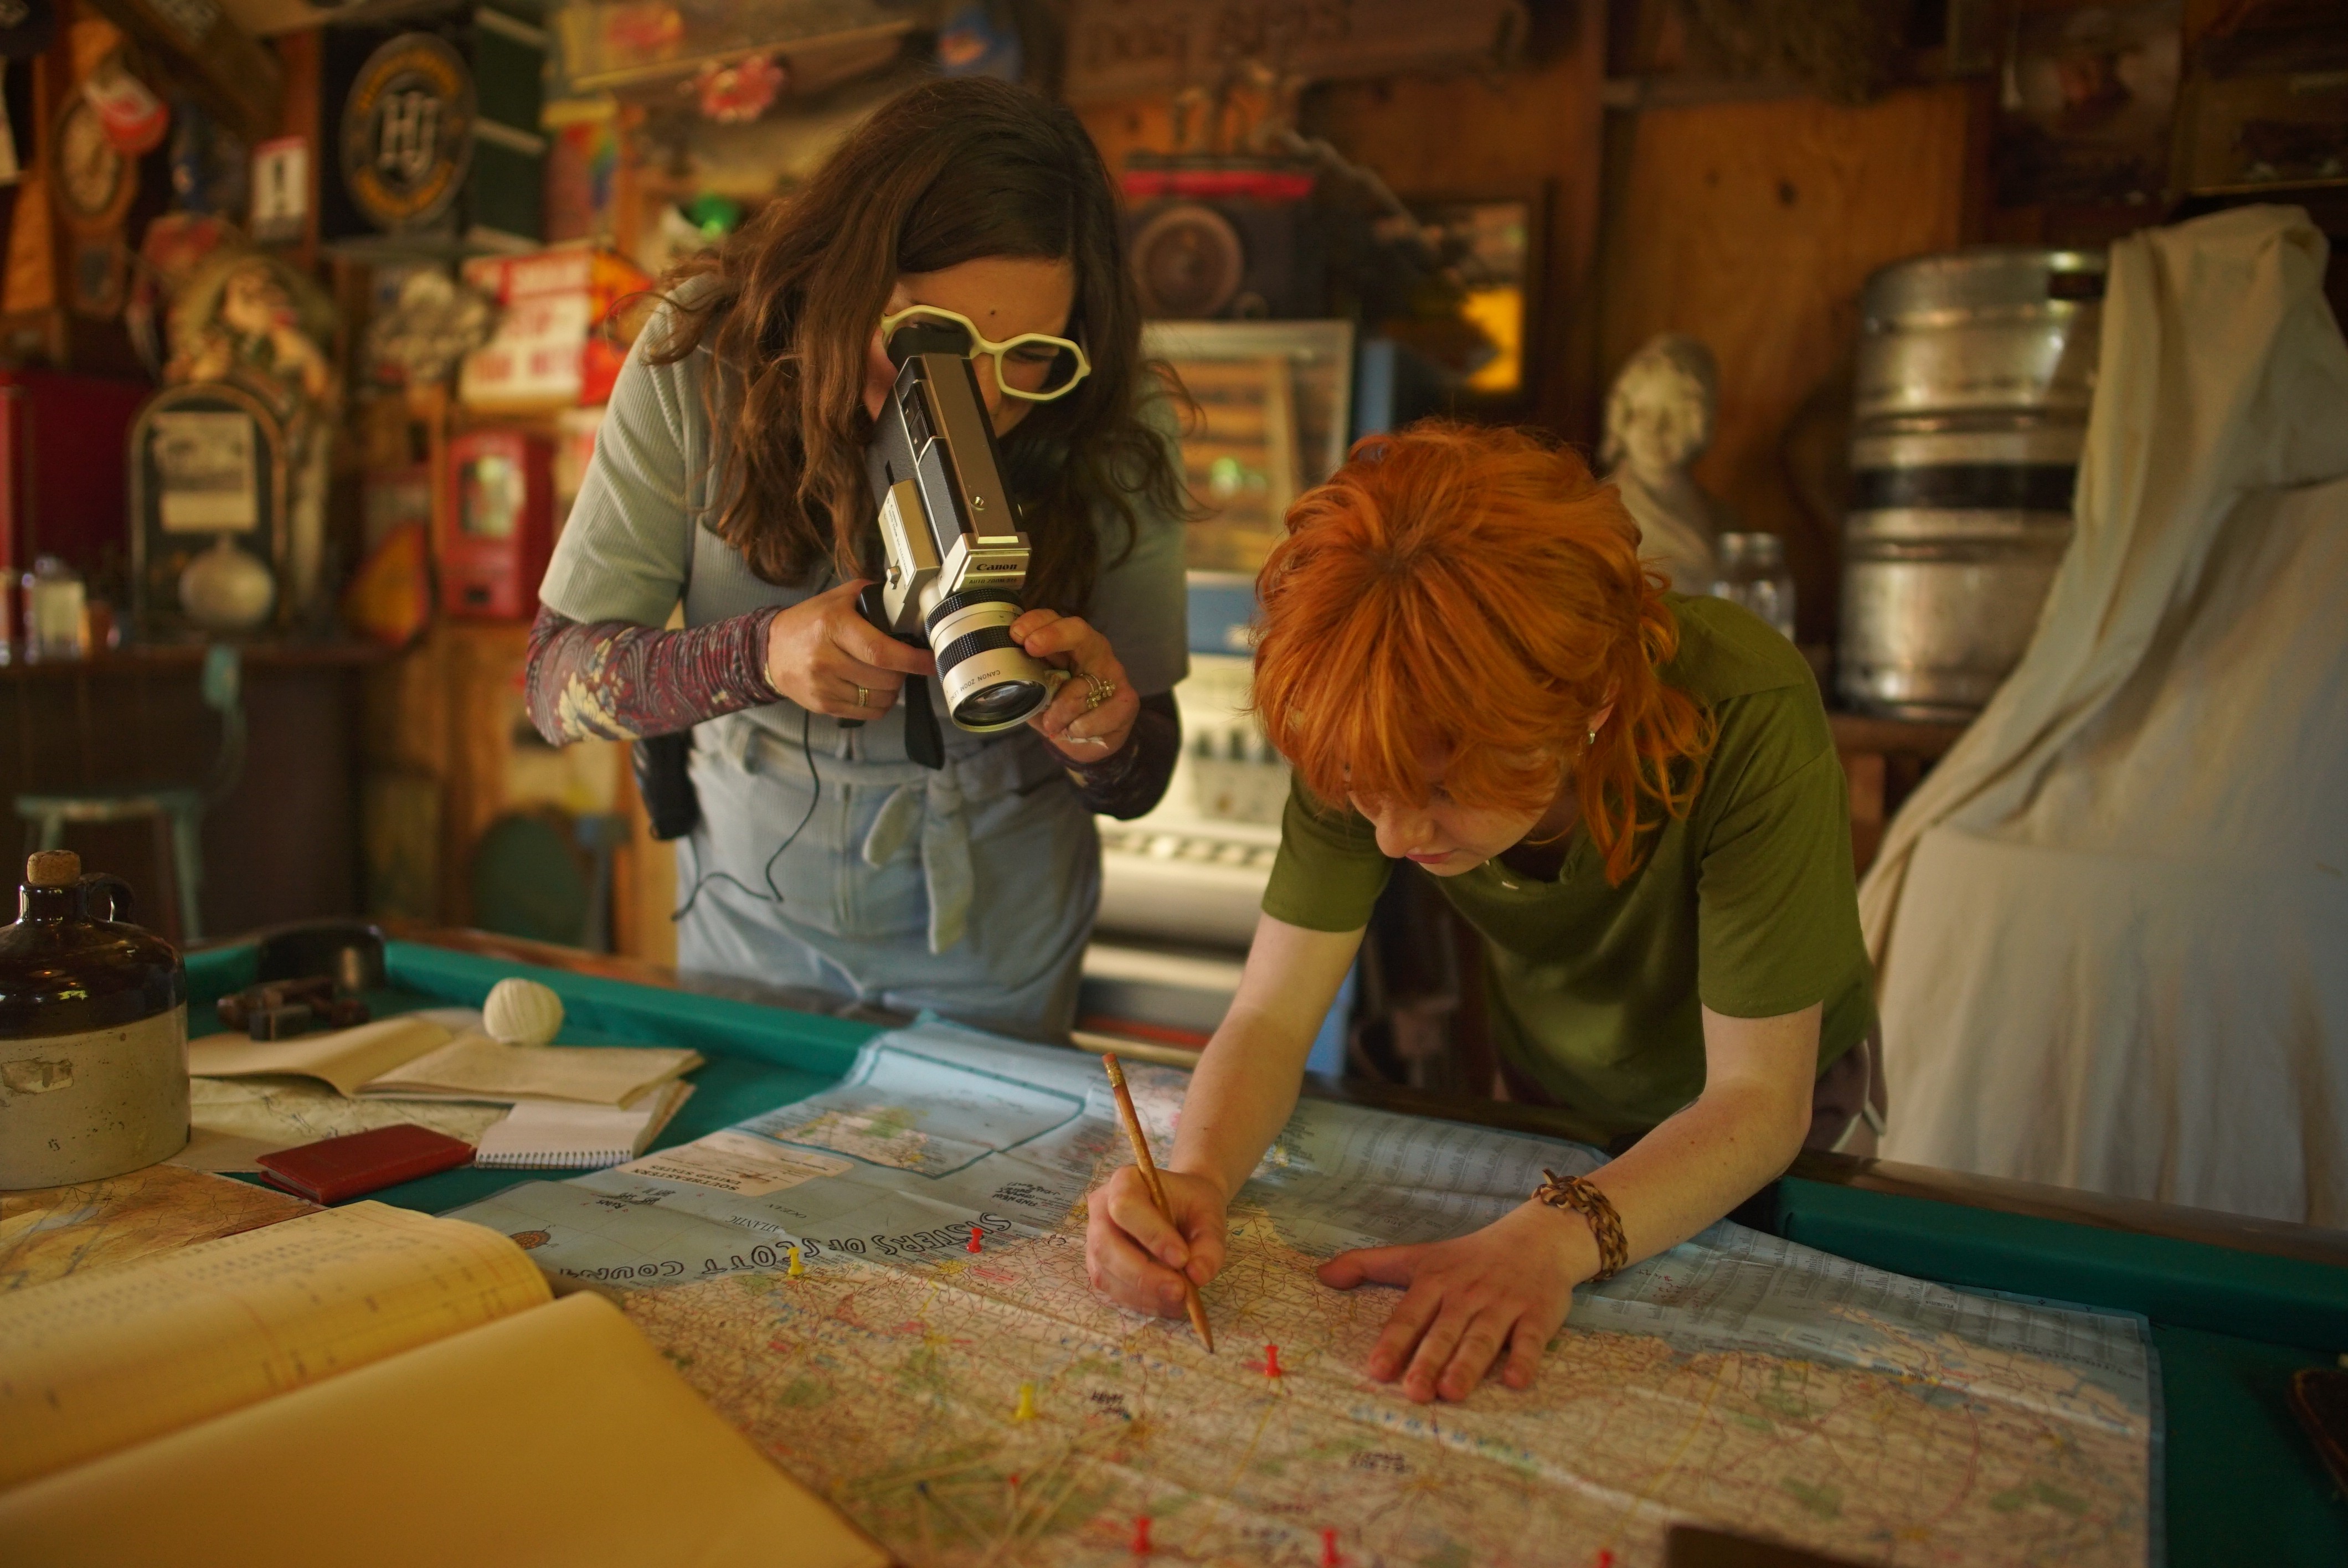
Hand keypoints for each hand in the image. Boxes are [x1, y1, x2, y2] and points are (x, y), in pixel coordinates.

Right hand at [763, 578, 934, 720]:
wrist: (771, 650)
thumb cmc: (809, 622)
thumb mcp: (838, 599)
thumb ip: (872, 596)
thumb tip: (907, 603)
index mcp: (833, 626)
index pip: (880, 651)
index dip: (911, 660)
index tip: (929, 662)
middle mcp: (825, 658)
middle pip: (884, 679)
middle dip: (902, 673)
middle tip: (900, 663)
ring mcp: (823, 685)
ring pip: (878, 699)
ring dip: (891, 690)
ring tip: (885, 676)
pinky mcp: (822, 705)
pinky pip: (866, 713)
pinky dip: (878, 704)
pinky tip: (871, 689)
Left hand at [1013, 609, 1138, 760]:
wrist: (1088, 742)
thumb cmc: (1060, 711)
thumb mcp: (1037, 694)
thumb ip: (1026, 681)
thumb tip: (1004, 676)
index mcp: (1068, 645)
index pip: (1053, 620)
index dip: (1035, 622)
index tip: (1016, 634)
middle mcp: (1093, 651)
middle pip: (1078, 632)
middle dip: (1053, 636)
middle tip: (1031, 646)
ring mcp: (1113, 673)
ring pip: (1085, 684)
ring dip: (1062, 708)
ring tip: (1052, 724)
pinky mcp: (1127, 700)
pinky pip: (1102, 712)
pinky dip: (1083, 727)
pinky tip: (1074, 731)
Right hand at [1085, 1164, 1228, 1318]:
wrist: (1182, 1206)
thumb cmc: (1192, 1205)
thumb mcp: (1210, 1216)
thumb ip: (1209, 1244)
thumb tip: (1197, 1277)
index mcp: (1125, 1181)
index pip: (1125, 1206)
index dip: (1151, 1235)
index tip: (1182, 1258)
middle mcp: (1101, 1209)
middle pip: (1106, 1245)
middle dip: (1143, 1274)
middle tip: (1180, 1291)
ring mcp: (1095, 1239)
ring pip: (1105, 1273)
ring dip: (1143, 1294)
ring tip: (1179, 1300)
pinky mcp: (1099, 1265)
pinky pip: (1112, 1290)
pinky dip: (1140, 1302)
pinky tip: (1167, 1303)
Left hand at [1317, 1199, 1595, 1402]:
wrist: (1537, 1239)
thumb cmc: (1469, 1256)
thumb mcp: (1418, 1255)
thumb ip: (1368, 1264)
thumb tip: (1320, 1274)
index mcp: (1435, 1281)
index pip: (1410, 1315)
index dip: (1394, 1342)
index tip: (1376, 1370)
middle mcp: (1467, 1294)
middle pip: (1445, 1332)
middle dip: (1428, 1361)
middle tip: (1413, 1392)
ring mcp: (1504, 1305)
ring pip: (1482, 1339)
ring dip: (1468, 1365)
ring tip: (1451, 1393)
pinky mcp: (1538, 1315)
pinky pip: (1531, 1340)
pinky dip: (1524, 1360)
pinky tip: (1514, 1381)